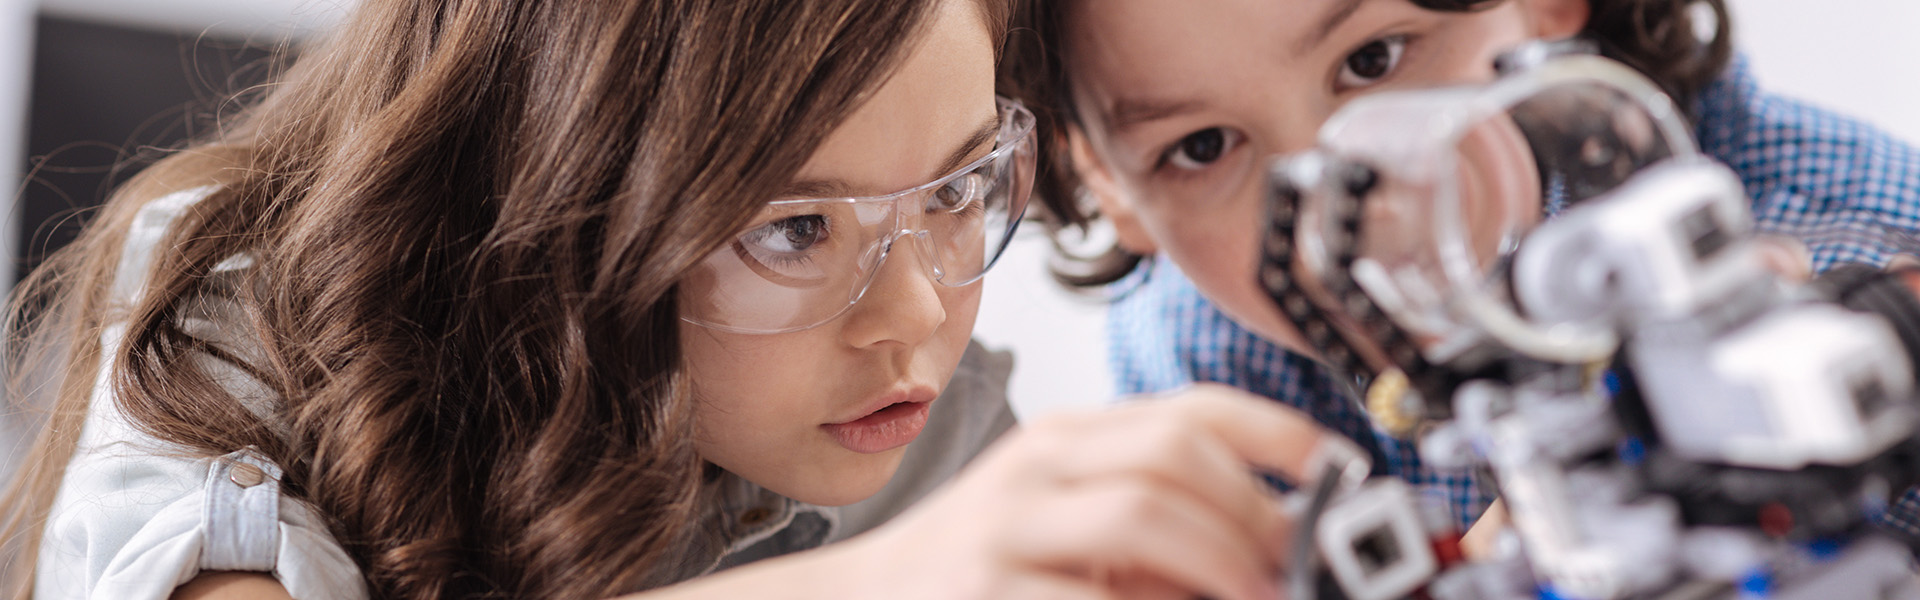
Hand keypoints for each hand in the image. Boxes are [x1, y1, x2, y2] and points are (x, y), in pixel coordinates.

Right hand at [842, 384, 1369, 599]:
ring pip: (1144, 511)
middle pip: (1177, 451)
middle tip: (1300, 561)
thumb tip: (1275, 548)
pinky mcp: (989, 588)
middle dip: (1257, 510)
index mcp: (1069, 436)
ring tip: (1261, 594)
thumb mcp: (1067, 521)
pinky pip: (1097, 596)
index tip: (1338, 473)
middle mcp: (1038, 463)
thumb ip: (1157, 519)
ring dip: (1223, 557)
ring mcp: (1009, 523)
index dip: (1280, 435)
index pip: (1192, 406)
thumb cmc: (980, 566)